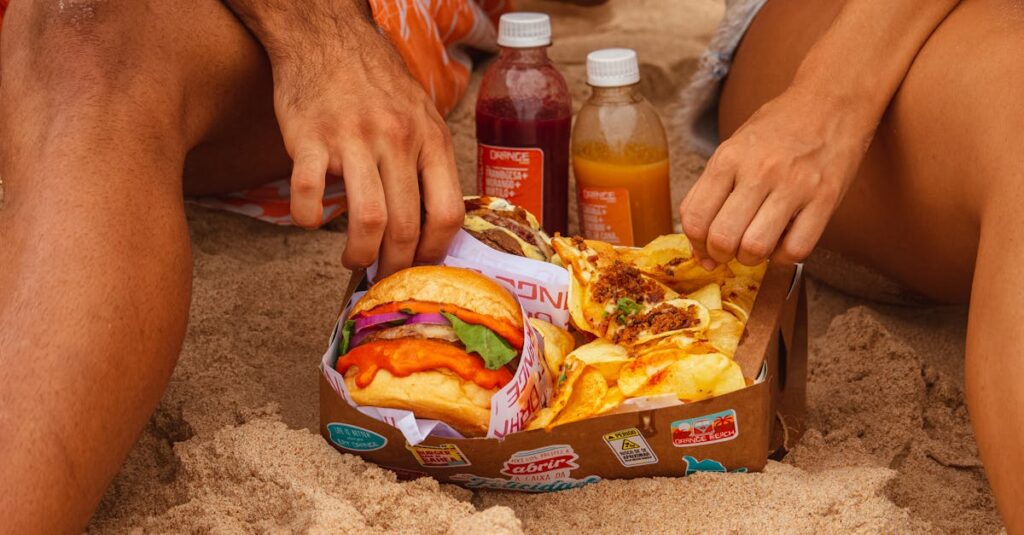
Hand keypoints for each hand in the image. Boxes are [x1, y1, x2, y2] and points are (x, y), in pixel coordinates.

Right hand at [267, 13, 462, 276]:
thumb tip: (437, 222)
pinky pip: (307, 195)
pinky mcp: (309, 138)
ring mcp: (353, 139)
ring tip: (354, 259)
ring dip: (360, 254)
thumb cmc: (376, 82)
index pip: (447, 212)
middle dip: (396, 265)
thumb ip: (430, 162)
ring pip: (367, 219)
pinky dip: (308, 220)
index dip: (436, 252)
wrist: (324, 36)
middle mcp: (396, 140)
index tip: (422, 267)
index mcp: (430, 138)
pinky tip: (311, 221)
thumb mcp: (422, 114)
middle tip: (386, 276)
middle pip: (406, 225)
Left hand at [680, 86, 871, 267]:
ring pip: (756, 248)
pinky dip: (785, 256)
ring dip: (751, 258)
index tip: (704, 249)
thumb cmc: (778, 128)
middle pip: (722, 238)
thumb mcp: (733, 147)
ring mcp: (794, 185)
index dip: (695, 245)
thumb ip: (712, 189)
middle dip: (721, 256)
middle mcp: (759, 171)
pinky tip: (784, 241)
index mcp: (729, 158)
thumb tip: (699, 242)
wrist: (831, 101)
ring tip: (756, 245)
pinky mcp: (826, 199)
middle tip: (730, 250)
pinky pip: (796, 249)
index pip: (695, 218)